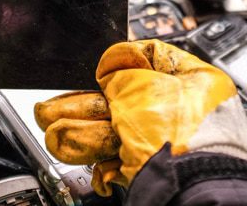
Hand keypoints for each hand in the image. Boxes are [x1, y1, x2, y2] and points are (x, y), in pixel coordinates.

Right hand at [34, 39, 246, 195]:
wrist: (185, 188)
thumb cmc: (179, 135)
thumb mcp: (141, 87)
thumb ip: (120, 73)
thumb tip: (109, 74)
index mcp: (196, 83)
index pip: (155, 59)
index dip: (124, 61)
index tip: (102, 68)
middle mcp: (184, 111)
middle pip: (126, 99)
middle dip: (85, 103)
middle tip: (56, 105)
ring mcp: (167, 142)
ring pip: (116, 130)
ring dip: (79, 127)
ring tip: (49, 126)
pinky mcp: (152, 168)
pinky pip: (117, 156)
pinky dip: (93, 154)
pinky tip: (67, 148)